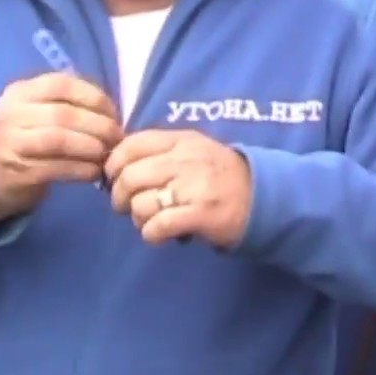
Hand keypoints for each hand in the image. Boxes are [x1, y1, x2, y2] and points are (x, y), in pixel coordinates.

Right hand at [0, 72, 121, 223]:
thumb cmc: (29, 137)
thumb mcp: (40, 111)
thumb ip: (70, 104)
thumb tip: (113, 115)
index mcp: (20, 91)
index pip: (62, 84)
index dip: (93, 97)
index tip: (113, 113)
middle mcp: (11, 113)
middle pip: (63, 114)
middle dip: (98, 126)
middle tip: (117, 138)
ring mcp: (11, 143)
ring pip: (58, 140)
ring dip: (90, 147)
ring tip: (106, 154)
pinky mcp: (16, 172)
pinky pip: (55, 168)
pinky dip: (81, 170)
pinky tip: (94, 172)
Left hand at [105, 129, 251, 246]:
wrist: (262, 196)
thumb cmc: (219, 175)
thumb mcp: (193, 150)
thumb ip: (159, 152)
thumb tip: (116, 166)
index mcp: (181, 140)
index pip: (131, 145)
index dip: (113, 164)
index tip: (113, 178)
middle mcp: (186, 160)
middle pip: (130, 177)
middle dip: (120, 197)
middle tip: (126, 207)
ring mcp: (194, 187)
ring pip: (141, 204)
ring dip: (138, 218)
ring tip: (149, 221)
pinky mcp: (201, 214)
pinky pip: (158, 226)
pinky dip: (151, 234)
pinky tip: (160, 234)